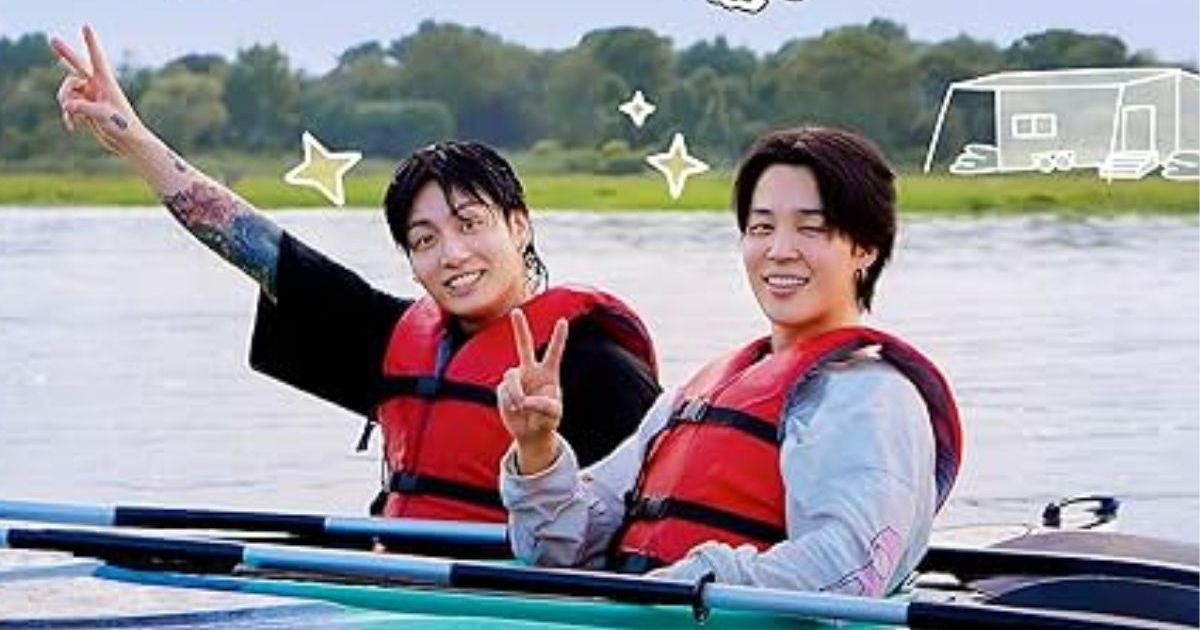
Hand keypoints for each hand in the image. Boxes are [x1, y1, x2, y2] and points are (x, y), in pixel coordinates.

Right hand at [50, 25, 146, 154]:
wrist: (128, 143)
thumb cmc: (123, 127)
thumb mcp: (102, 115)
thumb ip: (82, 107)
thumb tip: (66, 105)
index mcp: (106, 82)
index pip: (96, 58)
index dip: (90, 42)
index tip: (85, 26)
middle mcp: (97, 86)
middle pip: (77, 65)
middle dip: (65, 53)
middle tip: (52, 39)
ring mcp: (90, 96)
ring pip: (67, 91)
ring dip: (65, 102)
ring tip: (72, 115)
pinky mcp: (86, 108)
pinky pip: (68, 106)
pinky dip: (68, 115)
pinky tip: (73, 127)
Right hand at [497, 309, 568, 474]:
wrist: (531, 433)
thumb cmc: (547, 420)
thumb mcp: (554, 414)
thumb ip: (544, 405)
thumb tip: (525, 399)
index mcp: (548, 374)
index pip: (554, 353)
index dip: (558, 338)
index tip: (562, 321)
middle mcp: (531, 372)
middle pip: (524, 346)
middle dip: (520, 328)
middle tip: (516, 311)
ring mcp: (516, 380)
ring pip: (512, 376)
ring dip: (516, 392)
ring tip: (520, 405)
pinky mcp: (503, 390)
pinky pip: (504, 392)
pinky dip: (510, 402)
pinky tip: (515, 410)